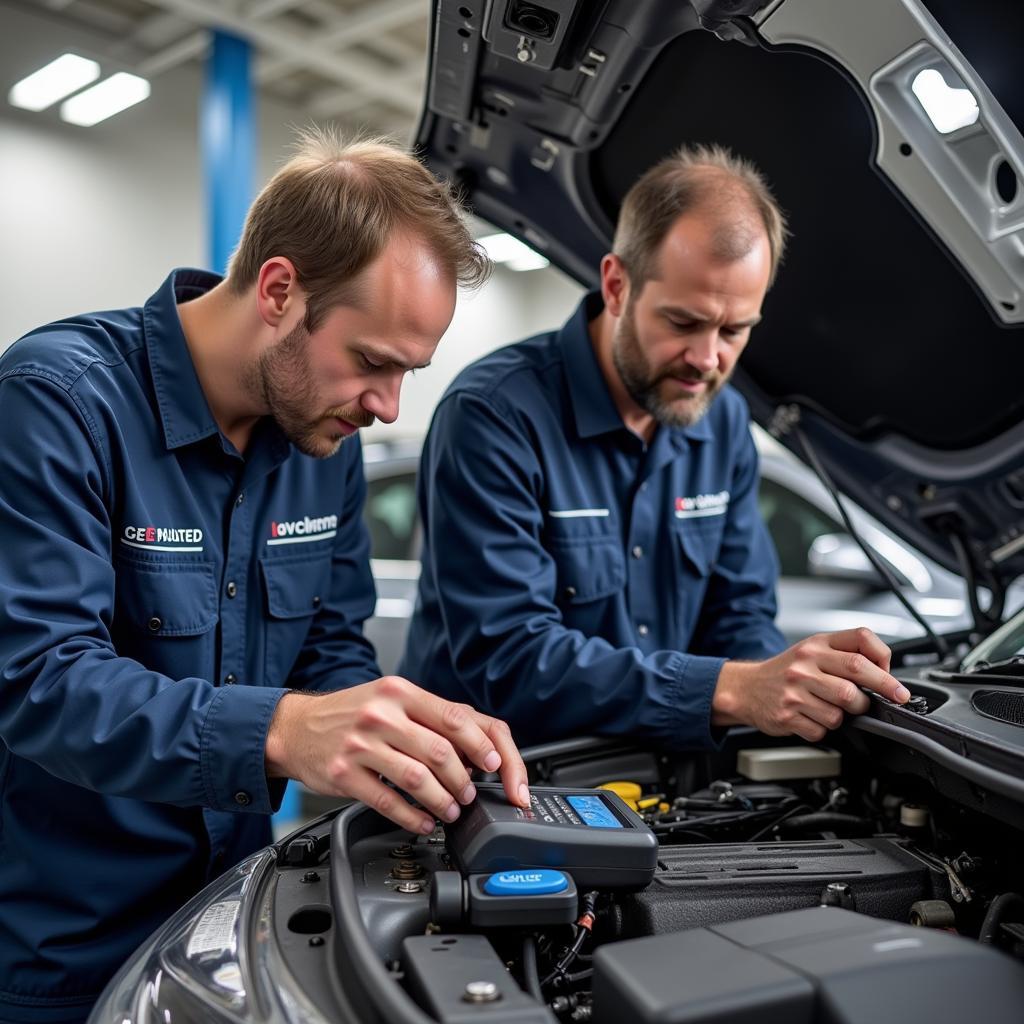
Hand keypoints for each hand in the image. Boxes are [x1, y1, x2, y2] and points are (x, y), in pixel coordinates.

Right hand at [264, 676, 529, 833]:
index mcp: (400, 692)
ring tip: (449, 811)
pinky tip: (422, 822)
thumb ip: (429, 718)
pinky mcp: (343, 774)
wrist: (295, 728)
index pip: (454, 717)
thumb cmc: (351, 715)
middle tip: (469, 795)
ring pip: (418, 779)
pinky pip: (388, 802)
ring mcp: (360, 745)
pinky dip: (413, 818)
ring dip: (442, 801)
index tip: (494, 766)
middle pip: (440, 752)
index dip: (481, 745)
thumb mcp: (390, 700)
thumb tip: (476, 746)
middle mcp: (381, 714)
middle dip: (463, 780)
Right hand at [711, 627, 909, 741]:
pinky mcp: (787, 714)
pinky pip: (823, 729)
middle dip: (883, 690)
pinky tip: (812, 718)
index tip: (895, 680)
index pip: (860, 641)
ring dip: (847, 714)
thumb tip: (885, 674)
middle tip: (893, 700)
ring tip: (833, 708)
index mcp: (816, 644)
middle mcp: (805, 663)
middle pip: (857, 674)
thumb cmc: (787, 671)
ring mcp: (795, 689)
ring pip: (843, 708)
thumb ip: (845, 654)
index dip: (885, 660)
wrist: (747, 688)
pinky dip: (824, 729)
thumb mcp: (813, 650)